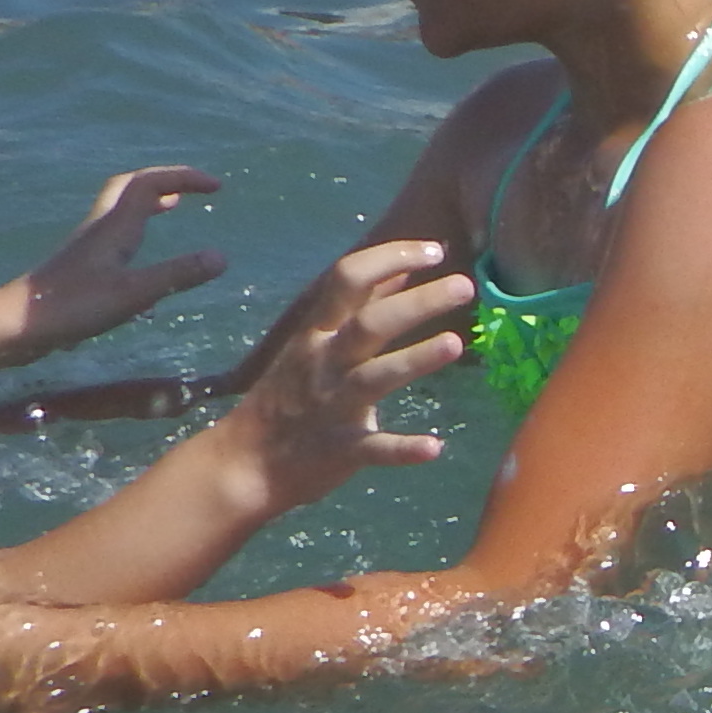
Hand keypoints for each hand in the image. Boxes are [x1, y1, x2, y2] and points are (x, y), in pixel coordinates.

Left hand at [3, 167, 230, 358]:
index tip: (216, 187)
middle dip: (165, 181)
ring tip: (173, 206)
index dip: (183, 178)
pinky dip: (138, 226)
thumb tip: (222, 257)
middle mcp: (100, 228)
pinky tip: (140, 249)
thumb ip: (178, 275)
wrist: (16, 324)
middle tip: (193, 188)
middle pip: (130, 188)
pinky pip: (116, 232)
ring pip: (121, 209)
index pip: (150, 185)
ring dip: (150, 201)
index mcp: (115, 227)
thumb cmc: (73, 306)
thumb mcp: (134, 293)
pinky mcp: (81, 265)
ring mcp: (88, 246)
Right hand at [213, 237, 465, 512]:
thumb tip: (403, 265)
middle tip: (465, 285)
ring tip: (455, 344)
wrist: (246, 463)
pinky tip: (435, 447)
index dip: (390, 258)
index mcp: (317, 333)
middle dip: (416, 303)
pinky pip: (374, 449)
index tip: (435, 249)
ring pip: (374, 378)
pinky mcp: (341, 450)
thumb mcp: (316, 342)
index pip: (348, 280)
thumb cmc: (291, 394)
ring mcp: (332, 407)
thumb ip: (360, 305)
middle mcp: (324, 363)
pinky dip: (403, 449)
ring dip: (414, 360)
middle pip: (369, 324)